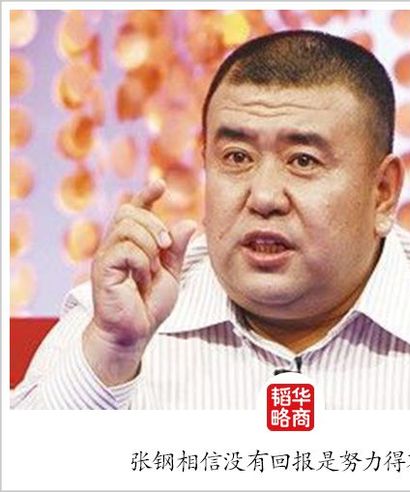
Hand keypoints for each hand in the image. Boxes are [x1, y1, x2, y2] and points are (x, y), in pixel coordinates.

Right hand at [83, 180, 196, 384]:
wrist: (135, 332)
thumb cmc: (149, 304)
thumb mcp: (171, 274)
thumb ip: (178, 249)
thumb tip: (190, 223)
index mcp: (132, 243)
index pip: (134, 208)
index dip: (146, 194)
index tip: (160, 184)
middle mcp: (116, 244)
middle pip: (129, 211)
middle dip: (154, 224)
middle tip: (167, 248)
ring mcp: (107, 255)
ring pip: (128, 226)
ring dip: (149, 246)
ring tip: (151, 271)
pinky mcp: (102, 269)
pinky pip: (125, 248)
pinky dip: (142, 262)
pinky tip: (141, 279)